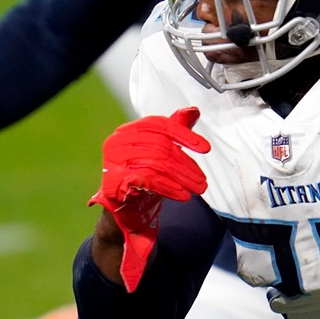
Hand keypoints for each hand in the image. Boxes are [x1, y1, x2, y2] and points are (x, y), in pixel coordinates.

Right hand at [88, 107, 210, 291]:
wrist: (122, 208)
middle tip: (202, 180)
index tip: (205, 148)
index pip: (160, 125)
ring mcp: (114, 160)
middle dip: (186, 164)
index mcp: (129, 130)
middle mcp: (118, 141)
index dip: (185, 135)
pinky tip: (182, 195)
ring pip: (157, 164)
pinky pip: (148, 180)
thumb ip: (175, 130)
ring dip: (182, 178)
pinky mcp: (114, 180)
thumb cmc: (142, 175)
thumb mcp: (161, 151)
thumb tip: (194, 110)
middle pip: (160, 147)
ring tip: (197, 189)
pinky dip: (169, 187)